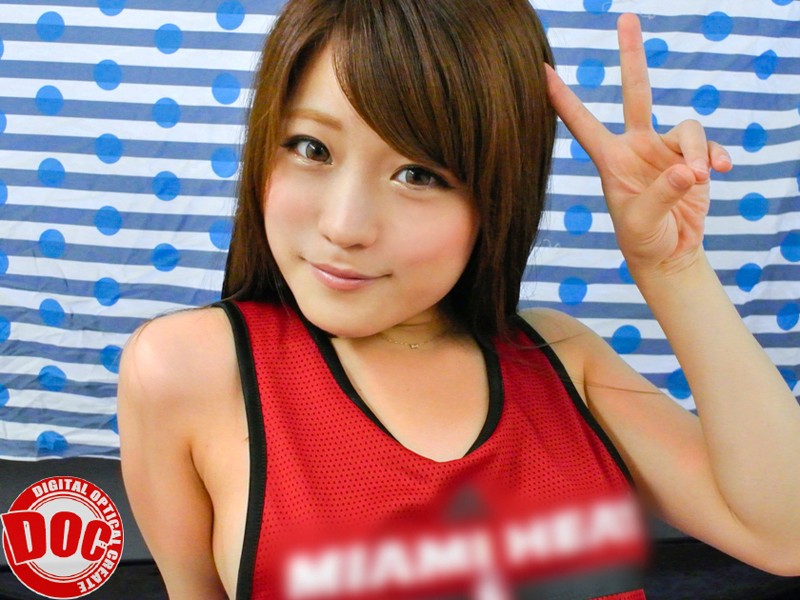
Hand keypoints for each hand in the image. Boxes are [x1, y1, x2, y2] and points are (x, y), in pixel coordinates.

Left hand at [545, 13, 732, 277]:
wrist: (669, 254)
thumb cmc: (643, 240)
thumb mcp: (643, 222)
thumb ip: (663, 194)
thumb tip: (688, 168)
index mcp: (610, 159)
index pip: (582, 123)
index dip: (562, 98)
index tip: (542, 71)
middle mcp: (636, 146)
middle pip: (636, 92)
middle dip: (631, 55)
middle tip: (627, 17)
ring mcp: (664, 149)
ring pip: (688, 127)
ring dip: (698, 151)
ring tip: (699, 179)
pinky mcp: (692, 158)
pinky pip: (708, 144)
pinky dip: (716, 157)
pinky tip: (719, 173)